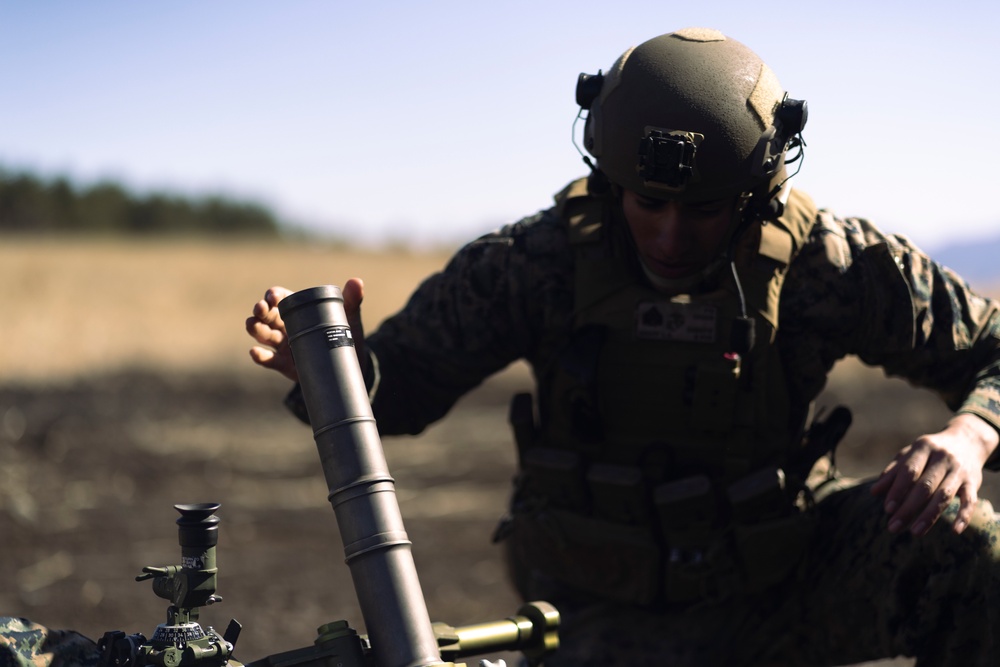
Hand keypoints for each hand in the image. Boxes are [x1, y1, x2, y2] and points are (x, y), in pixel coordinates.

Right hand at [245, 279, 366, 382]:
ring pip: (263, 335)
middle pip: (267, 315)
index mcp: (299, 310)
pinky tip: (255, 352)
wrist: (349, 365)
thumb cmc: (345, 335)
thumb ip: (352, 300)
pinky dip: (260, 356)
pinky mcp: (284, 364)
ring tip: (252, 325)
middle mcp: (287, 325)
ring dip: (255, 329)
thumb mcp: (349, 318)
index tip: (273, 297)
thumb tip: (356, 282)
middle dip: (261, 311)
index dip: (273, 295)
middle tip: (260, 309)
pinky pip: (269, 360)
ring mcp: (283, 345)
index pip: (281, 298)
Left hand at [871, 413, 997, 535]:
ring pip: (944, 495)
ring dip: (929, 516)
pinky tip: (956, 531)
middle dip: (908, 508)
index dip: (897, 490)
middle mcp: (942, 457)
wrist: (967, 441)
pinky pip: (970, 501)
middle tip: (893, 527)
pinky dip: (964, 516)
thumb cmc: (929, 452)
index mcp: (923, 447)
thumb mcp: (909, 455)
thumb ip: (892, 472)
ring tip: (915, 532)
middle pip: (924, 486)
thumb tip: (874, 492)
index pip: (909, 471)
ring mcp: (959, 470)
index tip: (887, 509)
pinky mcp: (974, 482)